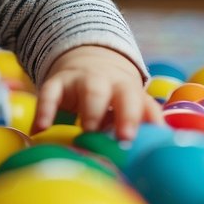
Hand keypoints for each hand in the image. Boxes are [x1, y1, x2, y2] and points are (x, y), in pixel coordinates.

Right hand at [33, 45, 161, 140]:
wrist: (87, 58)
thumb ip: (143, 122)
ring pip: (91, 91)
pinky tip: (40, 129)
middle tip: (125, 138)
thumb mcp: (129, 103)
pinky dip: (45, 110)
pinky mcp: (57, 83)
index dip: (148, 122)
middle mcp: (110, 84)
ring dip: (92, 112)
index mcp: (130, 90)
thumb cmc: (113, 95)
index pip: (142, 104)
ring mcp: (82, 81)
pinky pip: (49, 93)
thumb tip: (163, 145)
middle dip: (126, 115)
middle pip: (123, 95)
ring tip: (89, 132)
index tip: (149, 141)